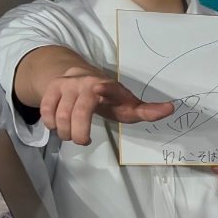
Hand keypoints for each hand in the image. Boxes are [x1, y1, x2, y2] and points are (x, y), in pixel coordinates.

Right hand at [37, 64, 172, 146]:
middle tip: (83, 141)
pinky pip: (46, 110)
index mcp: (111, 87)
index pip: (109, 88)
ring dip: (65, 132)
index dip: (105, 88)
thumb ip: (147, 111)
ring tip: (72, 135)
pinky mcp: (52, 87)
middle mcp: (88, 82)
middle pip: (79, 112)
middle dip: (79, 132)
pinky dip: (51, 124)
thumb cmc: (110, 98)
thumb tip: (171, 109)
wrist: (80, 76)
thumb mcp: (128, 105)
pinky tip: (58, 126)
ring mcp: (68, 84)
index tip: (99, 87)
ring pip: (61, 115)